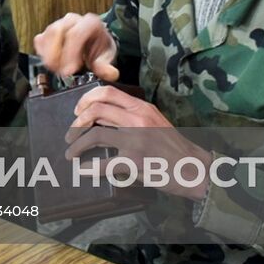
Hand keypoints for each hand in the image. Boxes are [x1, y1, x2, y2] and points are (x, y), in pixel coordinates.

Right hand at [34, 12, 118, 80]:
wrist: (94, 40)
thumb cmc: (100, 46)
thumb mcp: (106, 56)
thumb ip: (106, 66)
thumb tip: (111, 74)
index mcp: (90, 23)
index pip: (76, 34)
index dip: (70, 53)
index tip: (69, 71)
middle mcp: (73, 20)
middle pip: (56, 31)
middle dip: (56, 55)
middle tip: (61, 72)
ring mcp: (59, 24)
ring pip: (47, 35)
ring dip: (48, 55)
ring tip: (57, 69)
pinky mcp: (49, 31)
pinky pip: (40, 40)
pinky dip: (42, 53)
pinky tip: (52, 63)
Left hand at [63, 86, 211, 199]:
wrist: (193, 168)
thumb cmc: (173, 146)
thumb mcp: (156, 121)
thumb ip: (134, 115)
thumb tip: (104, 117)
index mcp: (141, 108)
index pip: (107, 93)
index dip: (87, 99)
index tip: (78, 111)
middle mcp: (137, 120)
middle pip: (96, 110)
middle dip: (77, 123)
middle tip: (70, 134)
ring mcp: (135, 140)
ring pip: (95, 135)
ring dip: (77, 145)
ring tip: (70, 153)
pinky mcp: (134, 161)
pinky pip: (103, 163)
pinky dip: (89, 168)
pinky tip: (83, 171)